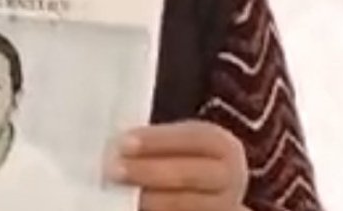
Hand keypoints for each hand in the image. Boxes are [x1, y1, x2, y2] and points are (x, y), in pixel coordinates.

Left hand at [107, 120, 248, 210]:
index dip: (158, 140)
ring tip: (118, 194)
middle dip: (150, 171)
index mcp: (222, 146)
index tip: (123, 143)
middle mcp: (229, 178)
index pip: (194, 138)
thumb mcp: (180, 146)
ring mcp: (223, 206)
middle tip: (114, 170)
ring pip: (187, 204)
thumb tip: (117, 146)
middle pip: (191, 174)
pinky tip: (130, 208)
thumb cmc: (184, 161)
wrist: (210, 193)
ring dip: (151, 199)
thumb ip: (156, 144)